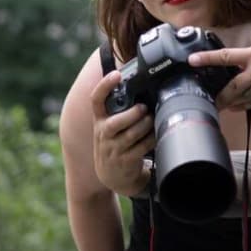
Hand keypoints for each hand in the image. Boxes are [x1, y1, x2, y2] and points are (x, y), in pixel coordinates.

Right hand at [90, 71, 154, 195]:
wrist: (112, 176)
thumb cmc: (114, 143)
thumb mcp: (109, 126)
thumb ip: (117, 109)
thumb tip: (136, 85)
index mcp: (99, 120)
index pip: (96, 100)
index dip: (104, 86)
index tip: (116, 75)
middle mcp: (103, 134)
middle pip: (114, 123)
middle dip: (132, 114)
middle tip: (144, 108)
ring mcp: (113, 149)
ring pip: (131, 135)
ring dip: (145, 126)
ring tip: (152, 119)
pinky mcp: (125, 161)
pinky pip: (141, 148)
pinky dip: (151, 140)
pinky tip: (155, 135)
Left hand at [189, 44, 250, 110]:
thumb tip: (242, 63)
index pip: (226, 56)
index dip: (207, 58)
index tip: (192, 60)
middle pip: (229, 86)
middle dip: (218, 94)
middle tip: (207, 97)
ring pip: (238, 98)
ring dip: (229, 101)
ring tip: (220, 103)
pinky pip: (250, 105)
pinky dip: (241, 106)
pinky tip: (236, 107)